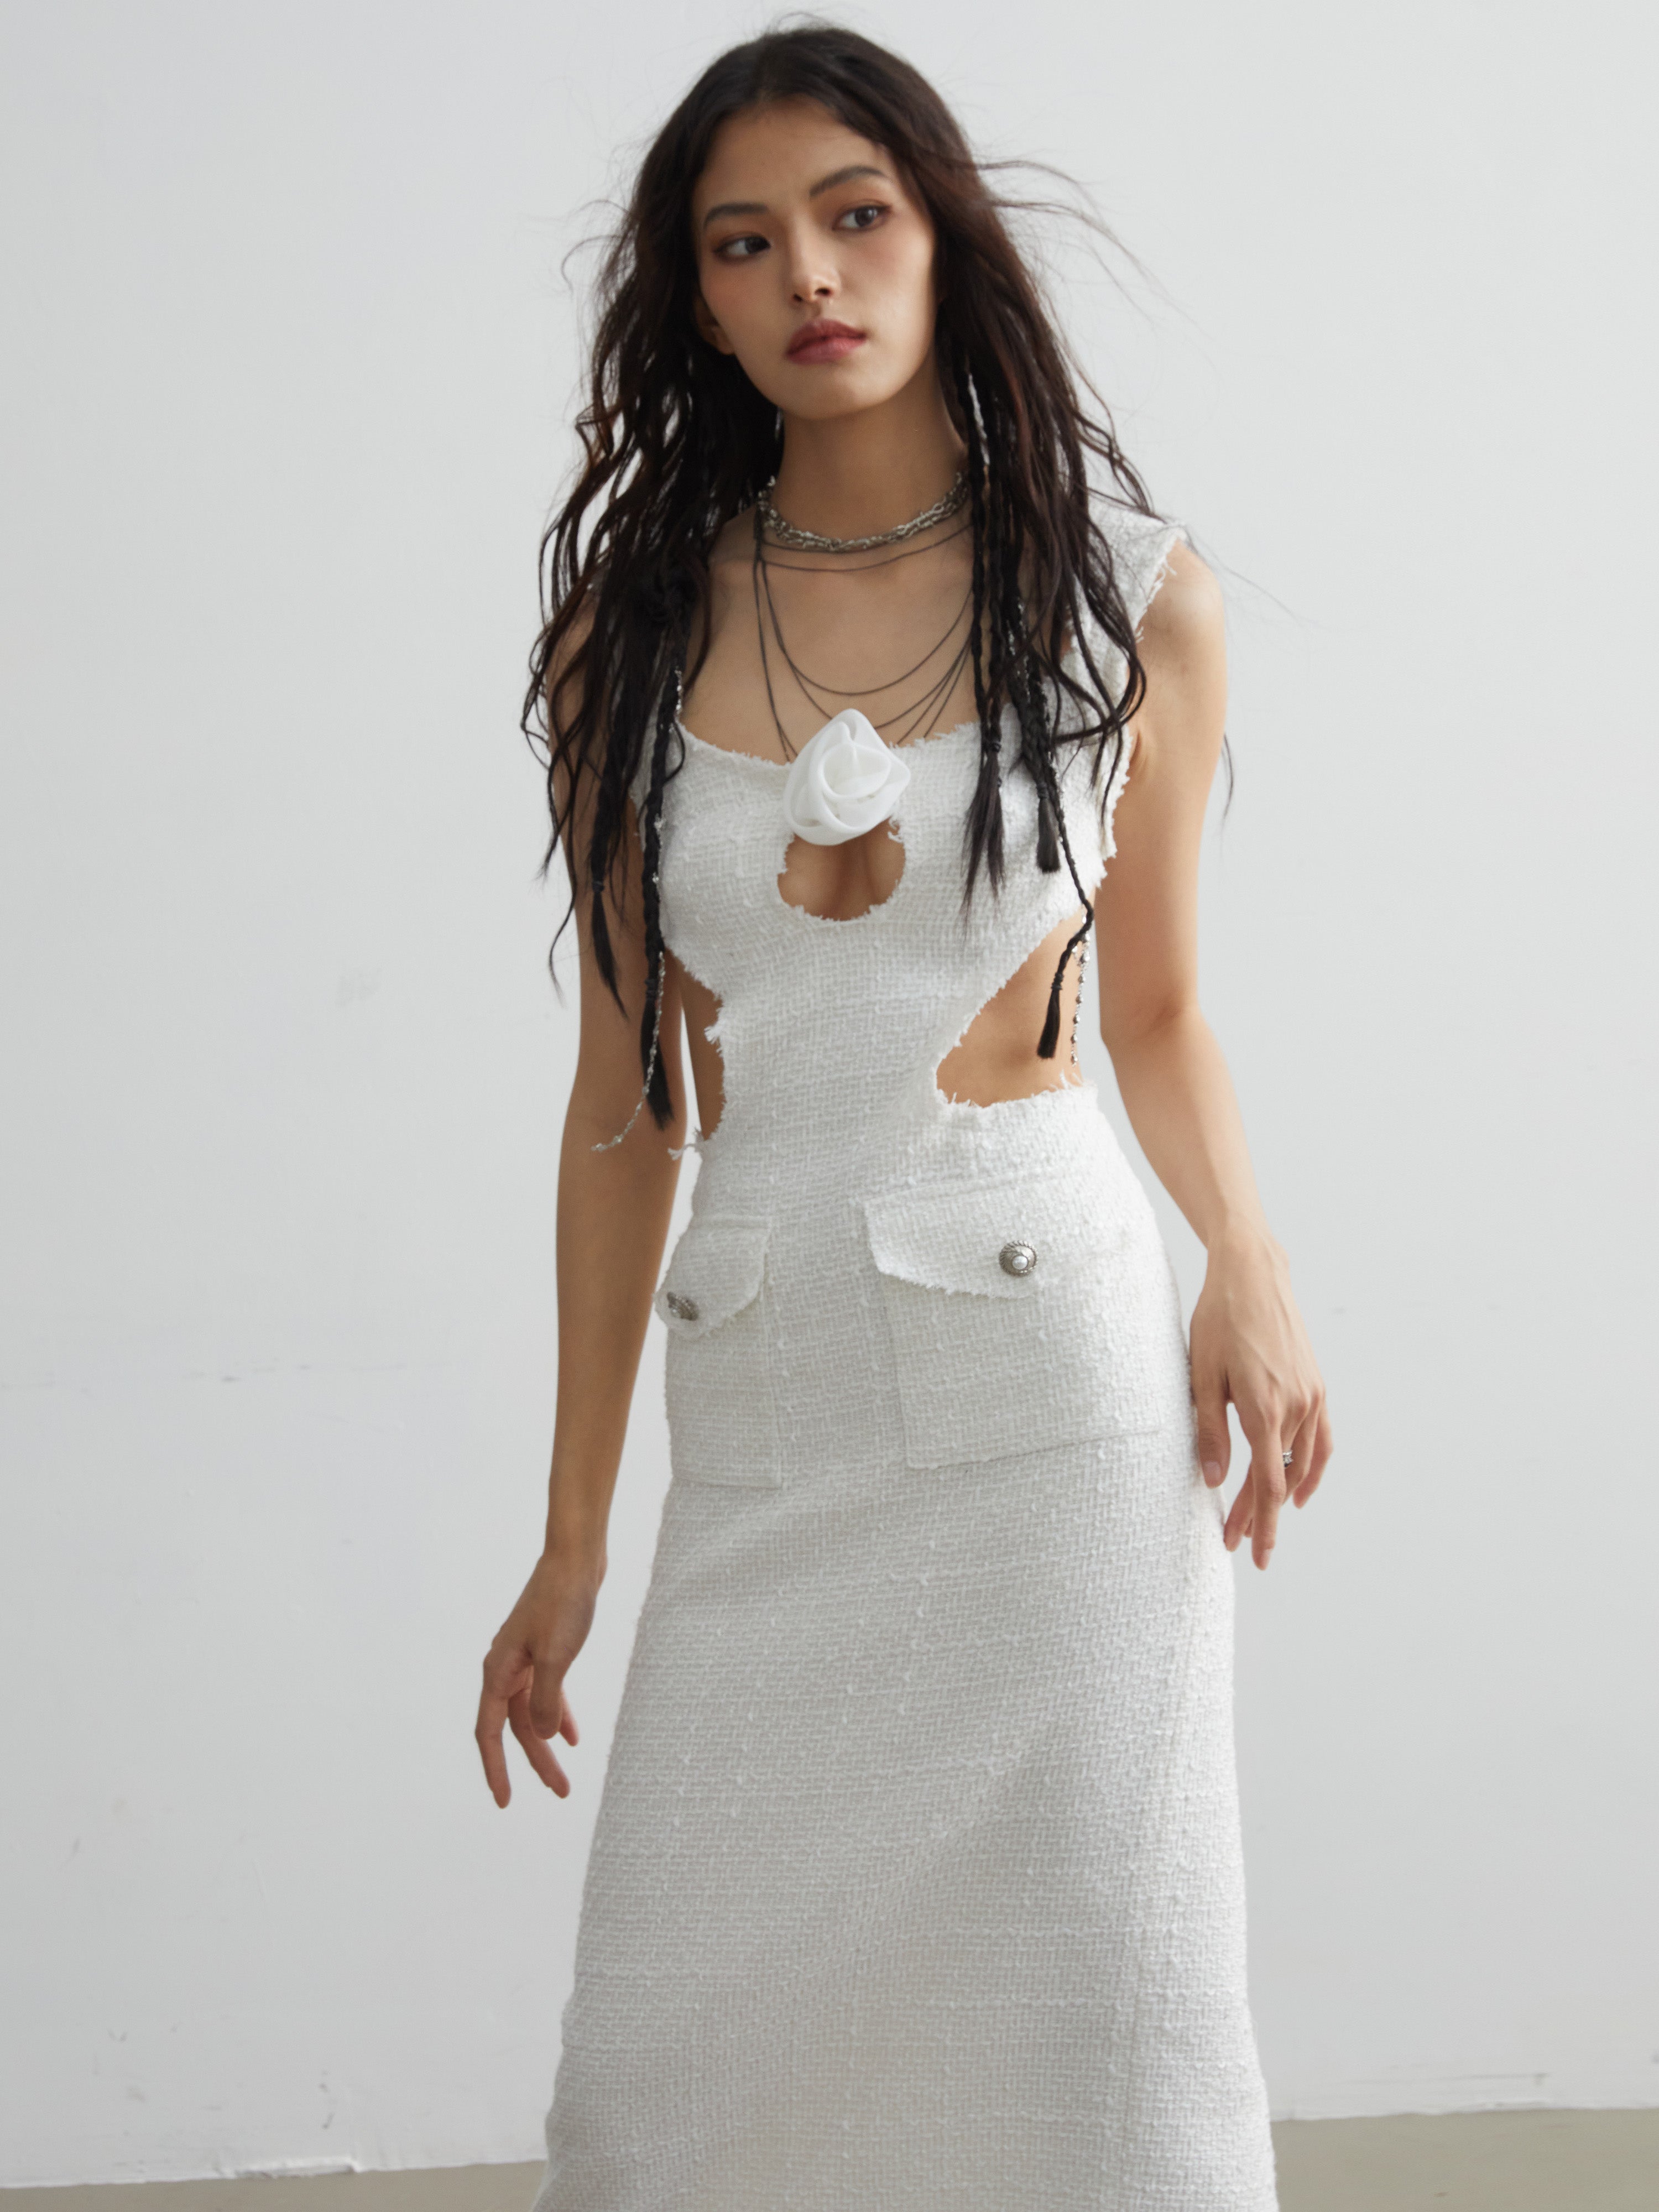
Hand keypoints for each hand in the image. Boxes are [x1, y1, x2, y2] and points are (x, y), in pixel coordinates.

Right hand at [475, 1548, 601, 1806]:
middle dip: (535, 1763)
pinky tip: (572, 1736)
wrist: (576, 1560)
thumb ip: (546, 1701)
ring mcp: (524, 1659)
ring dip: (547, 1743)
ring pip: (531, 1714)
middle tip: (560, 1792)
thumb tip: (541, 1738)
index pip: (490, 1732)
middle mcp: (505, 1668)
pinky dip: (557, 1714)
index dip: (495, 1769)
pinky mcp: (543, 1650)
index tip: (504, 1801)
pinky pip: (545, 1694)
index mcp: (498, 1672)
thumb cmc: (563, 1603)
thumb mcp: (558, 1657)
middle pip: (515, 1728)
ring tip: (564, 1776)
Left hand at [1189, 1228, 1331, 1569]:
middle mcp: (1296, 1407)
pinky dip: (1313, 1467)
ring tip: (1260, 1518)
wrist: (1253, 1275)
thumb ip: (1209, 1432)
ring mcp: (1312, 1396)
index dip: (1260, 1523)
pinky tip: (1301, 1488)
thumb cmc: (1219, 1320)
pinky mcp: (1317, 1385)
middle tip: (1239, 1543)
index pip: (1268, 1485)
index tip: (1252, 1553)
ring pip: (1301, 1462)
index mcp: (1265, 1409)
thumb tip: (1216, 1481)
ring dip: (1282, 1494)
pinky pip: (1322, 1438)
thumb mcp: (1202, 1376)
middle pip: (1281, 1478)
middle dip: (1260, 1514)